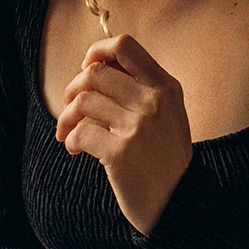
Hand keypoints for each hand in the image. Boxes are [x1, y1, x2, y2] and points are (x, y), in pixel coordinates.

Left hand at [56, 33, 192, 235]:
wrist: (182, 203)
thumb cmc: (166, 156)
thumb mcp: (167, 112)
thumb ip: (140, 86)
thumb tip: (95, 64)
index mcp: (165, 86)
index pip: (125, 45)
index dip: (97, 51)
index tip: (87, 68)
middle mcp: (153, 101)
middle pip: (96, 72)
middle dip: (73, 87)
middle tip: (70, 106)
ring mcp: (138, 126)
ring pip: (83, 100)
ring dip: (67, 115)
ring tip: (67, 130)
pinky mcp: (121, 153)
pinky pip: (81, 132)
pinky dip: (71, 138)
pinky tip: (75, 148)